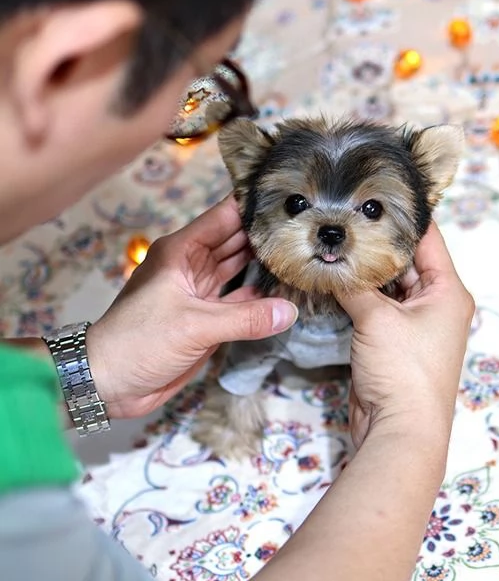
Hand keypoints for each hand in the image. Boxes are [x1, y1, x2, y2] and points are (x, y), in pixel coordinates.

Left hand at [86, 195, 297, 419]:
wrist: (110, 383)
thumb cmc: (138, 341)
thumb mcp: (194, 325)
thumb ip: (245, 318)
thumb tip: (289, 311)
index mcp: (182, 251)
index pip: (224, 217)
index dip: (253, 205)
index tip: (289, 197)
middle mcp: (193, 265)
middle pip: (236, 242)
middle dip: (266, 234)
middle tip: (306, 226)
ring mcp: (201, 292)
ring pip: (240, 270)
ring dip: (265, 265)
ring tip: (302, 253)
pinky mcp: (208, 318)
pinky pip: (240, 301)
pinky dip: (260, 298)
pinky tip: (285, 292)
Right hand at [335, 222, 473, 448]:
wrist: (400, 430)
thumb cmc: (404, 372)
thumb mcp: (378, 320)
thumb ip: (354, 285)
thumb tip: (330, 260)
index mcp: (447, 291)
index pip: (426, 238)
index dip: (401, 214)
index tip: (373, 193)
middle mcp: (434, 303)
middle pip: (402, 260)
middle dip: (373, 243)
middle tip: (341, 219)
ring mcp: (411, 323)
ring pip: (384, 284)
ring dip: (361, 271)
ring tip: (332, 243)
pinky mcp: (390, 339)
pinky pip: (372, 307)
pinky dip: (355, 295)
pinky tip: (332, 278)